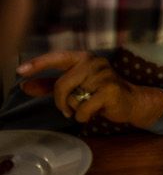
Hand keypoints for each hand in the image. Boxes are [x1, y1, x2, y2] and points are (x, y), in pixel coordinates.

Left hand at [17, 51, 162, 127]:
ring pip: (72, 98)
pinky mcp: (110, 91)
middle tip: (67, 109)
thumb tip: (24, 86)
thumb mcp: (74, 87)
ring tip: (87, 107)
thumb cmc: (100, 93)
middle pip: (61, 84)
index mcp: (84, 58)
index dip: (38, 64)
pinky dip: (83, 116)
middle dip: (60, 101)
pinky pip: (83, 109)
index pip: (58, 57)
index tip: (19, 71)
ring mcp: (104, 76)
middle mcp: (94, 62)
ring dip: (75, 109)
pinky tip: (94, 113)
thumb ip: (49, 85)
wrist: (131, 102)